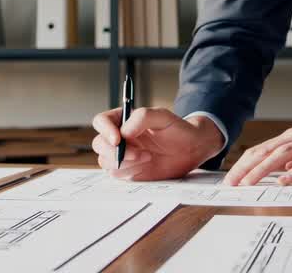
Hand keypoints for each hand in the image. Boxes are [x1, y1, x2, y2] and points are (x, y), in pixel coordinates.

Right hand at [91, 106, 224, 181]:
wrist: (192, 149)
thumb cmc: (177, 129)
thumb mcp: (162, 116)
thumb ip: (141, 118)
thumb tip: (123, 132)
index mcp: (122, 120)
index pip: (101, 121)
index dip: (105, 130)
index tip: (118, 139)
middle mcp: (119, 137)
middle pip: (99, 144)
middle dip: (115, 152)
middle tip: (137, 154)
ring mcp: (123, 155)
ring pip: (106, 161)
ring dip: (125, 162)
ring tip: (148, 157)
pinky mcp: (129, 170)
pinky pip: (117, 174)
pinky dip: (130, 171)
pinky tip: (147, 165)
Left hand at [224, 76, 291, 185]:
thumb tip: (281, 168)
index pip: (263, 149)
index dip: (245, 163)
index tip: (232, 177)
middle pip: (267, 151)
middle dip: (246, 168)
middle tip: (230, 183)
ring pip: (282, 155)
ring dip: (263, 169)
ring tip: (248, 183)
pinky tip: (284, 179)